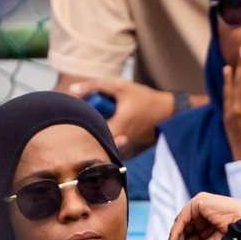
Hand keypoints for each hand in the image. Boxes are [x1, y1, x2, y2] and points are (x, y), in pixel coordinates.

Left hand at [60, 76, 175, 158]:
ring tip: (103, 123)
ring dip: (99, 135)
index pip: (88, 131)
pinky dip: (109, 139)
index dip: (81, 122)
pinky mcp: (129, 154)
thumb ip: (95, 85)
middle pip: (93, 139)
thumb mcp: (120, 86)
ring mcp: (125, 151)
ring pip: (103, 145)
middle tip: (91, 118)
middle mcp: (120, 143)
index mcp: (117, 127)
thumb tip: (72, 90)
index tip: (82, 112)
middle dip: (89, 128)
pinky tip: (113, 129)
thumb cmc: (145, 99)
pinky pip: (112, 148)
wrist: (168, 113)